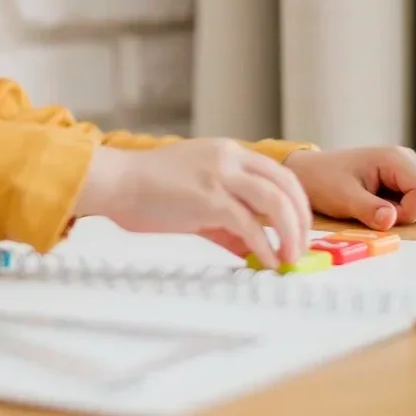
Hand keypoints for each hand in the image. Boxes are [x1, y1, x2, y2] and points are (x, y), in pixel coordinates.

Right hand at [74, 139, 311, 268]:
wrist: (114, 182)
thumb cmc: (146, 190)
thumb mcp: (195, 200)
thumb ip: (226, 222)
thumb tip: (250, 249)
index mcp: (228, 153)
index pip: (280, 174)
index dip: (298, 205)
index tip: (300, 231)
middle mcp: (230, 158)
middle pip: (287, 186)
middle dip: (301, 221)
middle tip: (300, 250)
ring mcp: (220, 177)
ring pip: (276, 203)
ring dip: (290, 234)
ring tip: (289, 259)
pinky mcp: (209, 200)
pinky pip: (249, 225)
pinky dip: (264, 247)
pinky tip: (266, 262)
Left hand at [282, 146, 415, 230]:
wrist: (309, 173)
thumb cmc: (323, 181)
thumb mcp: (343, 197)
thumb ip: (368, 209)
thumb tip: (390, 221)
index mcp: (396, 159)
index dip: (410, 212)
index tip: (382, 216)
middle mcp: (407, 160)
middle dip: (412, 214)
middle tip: (381, 214)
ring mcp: (406, 169)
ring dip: (409, 214)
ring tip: (379, 210)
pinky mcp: (402, 180)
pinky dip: (404, 211)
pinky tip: (381, 207)